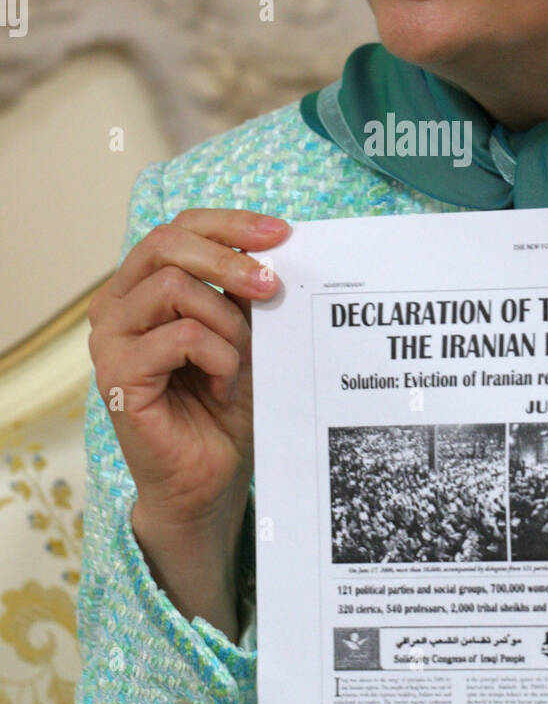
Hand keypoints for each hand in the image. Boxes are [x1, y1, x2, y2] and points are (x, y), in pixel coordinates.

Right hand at [87, 208, 289, 635]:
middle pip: (166, 243)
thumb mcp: (243, 333)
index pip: (179, 227)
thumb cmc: (224, 405)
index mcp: (143, 285)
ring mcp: (110, 340)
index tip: (281, 234)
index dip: (230, 224)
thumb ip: (244, 291)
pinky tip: (224, 388)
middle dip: (228, 259)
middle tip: (272, 286)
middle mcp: (116, 304)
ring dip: (226, 323)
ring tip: (240, 363)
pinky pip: (181, 338)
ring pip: (174, 289)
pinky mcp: (117, 375)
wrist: (210, 479)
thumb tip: (275, 247)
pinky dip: (218, 359)